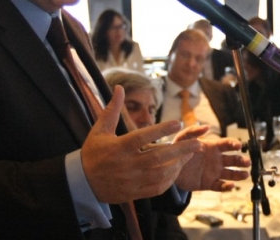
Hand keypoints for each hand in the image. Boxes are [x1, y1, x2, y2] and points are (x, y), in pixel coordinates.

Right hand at [82, 86, 200, 202]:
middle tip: (198, 143)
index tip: (178, 122)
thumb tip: (119, 87)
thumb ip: (112, 109)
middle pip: (158, 157)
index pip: (142, 137)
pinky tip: (177, 170)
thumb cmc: (93, 153)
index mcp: (119, 147)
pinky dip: (170, 180)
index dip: (161, 129)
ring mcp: (131, 181)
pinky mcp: (134, 193)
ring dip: (178, 165)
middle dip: (180, 150)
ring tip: (191, 155)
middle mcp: (127, 164)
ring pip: (161, 174)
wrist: (82, 182)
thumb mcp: (99, 130)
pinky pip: (157, 188)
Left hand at [172, 125, 250, 190]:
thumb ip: (193, 131)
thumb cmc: (178, 151)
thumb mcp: (183, 138)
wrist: (170, 168)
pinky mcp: (209, 183)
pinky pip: (220, 186)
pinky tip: (231, 186)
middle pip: (233, 160)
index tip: (238, 146)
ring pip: (230, 173)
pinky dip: (226, 186)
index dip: (234, 144)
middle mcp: (216, 159)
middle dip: (241, 161)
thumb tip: (206, 126)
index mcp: (213, 147)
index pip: (227, 144)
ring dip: (239, 174)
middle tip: (246, 162)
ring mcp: (214, 172)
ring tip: (245, 174)